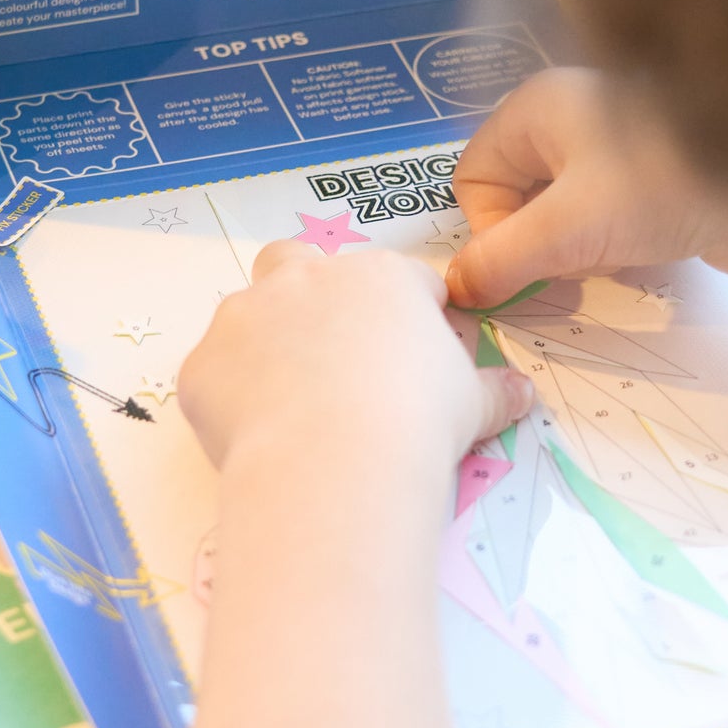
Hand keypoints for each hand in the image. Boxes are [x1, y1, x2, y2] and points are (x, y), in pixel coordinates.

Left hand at [180, 241, 532, 476]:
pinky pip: (216, 374)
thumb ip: (495, 392)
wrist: (334, 463)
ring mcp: (244, 317)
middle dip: (311, 295)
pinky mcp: (203, 365)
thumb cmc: (417, 420)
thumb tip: (523, 393)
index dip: (414, 319)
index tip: (419, 361)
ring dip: (264, 345)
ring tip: (291, 404)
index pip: (403, 283)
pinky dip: (231, 398)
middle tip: (333, 356)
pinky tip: (259, 438)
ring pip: (247, 313)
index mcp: (380, 279)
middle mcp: (305, 279)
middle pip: (299, 263)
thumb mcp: (473, 405)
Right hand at [447, 68, 727, 308]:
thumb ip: (501, 260)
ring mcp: (615, 147)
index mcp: (537, 107)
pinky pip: (606, 222)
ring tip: (616, 255)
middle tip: (575, 262)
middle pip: (517, 198)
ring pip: (562, 216)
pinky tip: (644, 253)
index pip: (475, 176)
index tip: (530, 261)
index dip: (491, 228)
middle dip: (538, 244)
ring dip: (578, 251)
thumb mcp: (565, 230)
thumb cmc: (658, 189)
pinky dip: (615, 247)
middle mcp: (570, 117)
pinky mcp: (654, 180)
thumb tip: (455, 289)